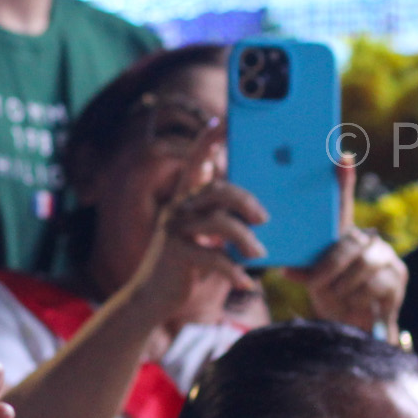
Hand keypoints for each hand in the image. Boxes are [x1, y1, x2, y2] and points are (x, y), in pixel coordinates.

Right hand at [126, 124, 266, 320]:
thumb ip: (225, 219)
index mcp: (186, 199)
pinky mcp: (176, 255)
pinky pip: (211, 258)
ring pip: (217, 223)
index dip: (208, 139)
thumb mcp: (207, 238)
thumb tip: (265, 212)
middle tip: (265, 218)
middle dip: (246, 201)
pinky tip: (245, 283)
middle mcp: (178, 208)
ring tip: (259, 254)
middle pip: (218, 190)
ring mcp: (175, 230)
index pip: (196, 161)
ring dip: (244, 239)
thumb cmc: (188, 265)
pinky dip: (233, 271)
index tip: (224, 120)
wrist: (153, 297)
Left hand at [290, 155, 406, 334]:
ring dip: (342, 289)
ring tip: (338, 298)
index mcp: (344, 235)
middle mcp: (368, 240)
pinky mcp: (399, 278)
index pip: (344, 201)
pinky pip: (374, 287)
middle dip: (327, 270)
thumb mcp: (312, 280)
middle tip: (317, 285)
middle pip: (347, 246)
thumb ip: (302, 269)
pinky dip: (358, 300)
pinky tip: (356, 305)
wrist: (354, 328)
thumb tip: (283, 269)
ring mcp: (387, 257)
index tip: (341, 154)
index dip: (343, 178)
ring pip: (360, 269)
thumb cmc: (330, 297)